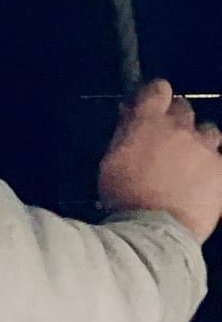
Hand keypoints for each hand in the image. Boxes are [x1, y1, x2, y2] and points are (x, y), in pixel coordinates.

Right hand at [99, 80, 221, 240]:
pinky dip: (211, 168)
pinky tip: (200, 183)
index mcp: (149, 123)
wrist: (154, 232)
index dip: (155, 95)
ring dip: (199, 141)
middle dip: (175, 119)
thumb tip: (130, 112)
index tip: (150, 105)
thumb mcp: (111, 163)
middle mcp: (181, 129)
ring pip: (209, 131)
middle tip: (165, 140)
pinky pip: (219, 160)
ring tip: (188, 162)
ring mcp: (205, 149)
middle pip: (184, 108)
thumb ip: (124, 133)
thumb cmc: (124, 199)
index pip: (158, 89)